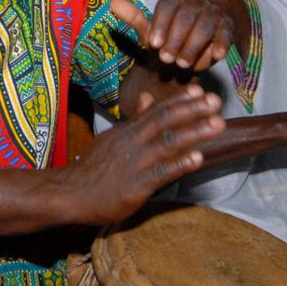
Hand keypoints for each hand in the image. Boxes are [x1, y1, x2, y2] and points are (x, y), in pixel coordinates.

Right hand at [63, 86, 224, 224]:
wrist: (69, 194)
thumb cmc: (92, 169)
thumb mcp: (111, 138)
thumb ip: (133, 119)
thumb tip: (148, 96)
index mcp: (127, 131)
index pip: (156, 111)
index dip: (179, 101)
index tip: (200, 91)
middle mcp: (132, 142)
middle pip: (165, 121)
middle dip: (192, 110)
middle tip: (216, 100)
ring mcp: (134, 163)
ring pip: (167, 143)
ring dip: (194, 132)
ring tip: (217, 124)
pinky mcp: (135, 185)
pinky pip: (161, 172)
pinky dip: (180, 164)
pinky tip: (198, 158)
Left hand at [113, 0, 231, 71]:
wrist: (183, 56)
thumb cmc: (164, 42)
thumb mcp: (147, 33)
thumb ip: (133, 17)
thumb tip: (113, 2)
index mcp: (173, 0)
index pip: (167, 6)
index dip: (160, 25)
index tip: (152, 45)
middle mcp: (194, 2)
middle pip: (186, 16)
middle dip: (175, 38)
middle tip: (166, 59)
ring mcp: (212, 13)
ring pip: (205, 25)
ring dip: (193, 45)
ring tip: (183, 64)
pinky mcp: (226, 27)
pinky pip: (225, 33)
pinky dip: (221, 43)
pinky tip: (216, 56)